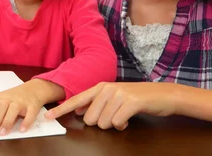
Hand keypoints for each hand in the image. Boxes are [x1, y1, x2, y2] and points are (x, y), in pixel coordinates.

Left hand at [0, 79, 61, 134]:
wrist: (32, 90)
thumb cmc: (11, 96)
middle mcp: (9, 99)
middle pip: (1, 107)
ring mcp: (21, 102)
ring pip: (14, 109)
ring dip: (8, 121)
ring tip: (3, 132)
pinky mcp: (32, 106)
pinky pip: (30, 113)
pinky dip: (27, 121)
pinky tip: (22, 129)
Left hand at [45, 82, 179, 129]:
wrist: (163, 94)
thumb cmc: (138, 98)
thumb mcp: (114, 97)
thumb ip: (97, 103)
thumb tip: (80, 112)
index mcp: (100, 87)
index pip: (77, 100)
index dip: (62, 109)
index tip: (48, 116)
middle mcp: (107, 89)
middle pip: (90, 119)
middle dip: (101, 124)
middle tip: (114, 117)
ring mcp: (118, 95)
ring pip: (103, 123)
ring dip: (113, 125)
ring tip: (123, 116)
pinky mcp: (130, 103)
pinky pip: (117, 123)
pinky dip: (122, 125)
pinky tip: (129, 118)